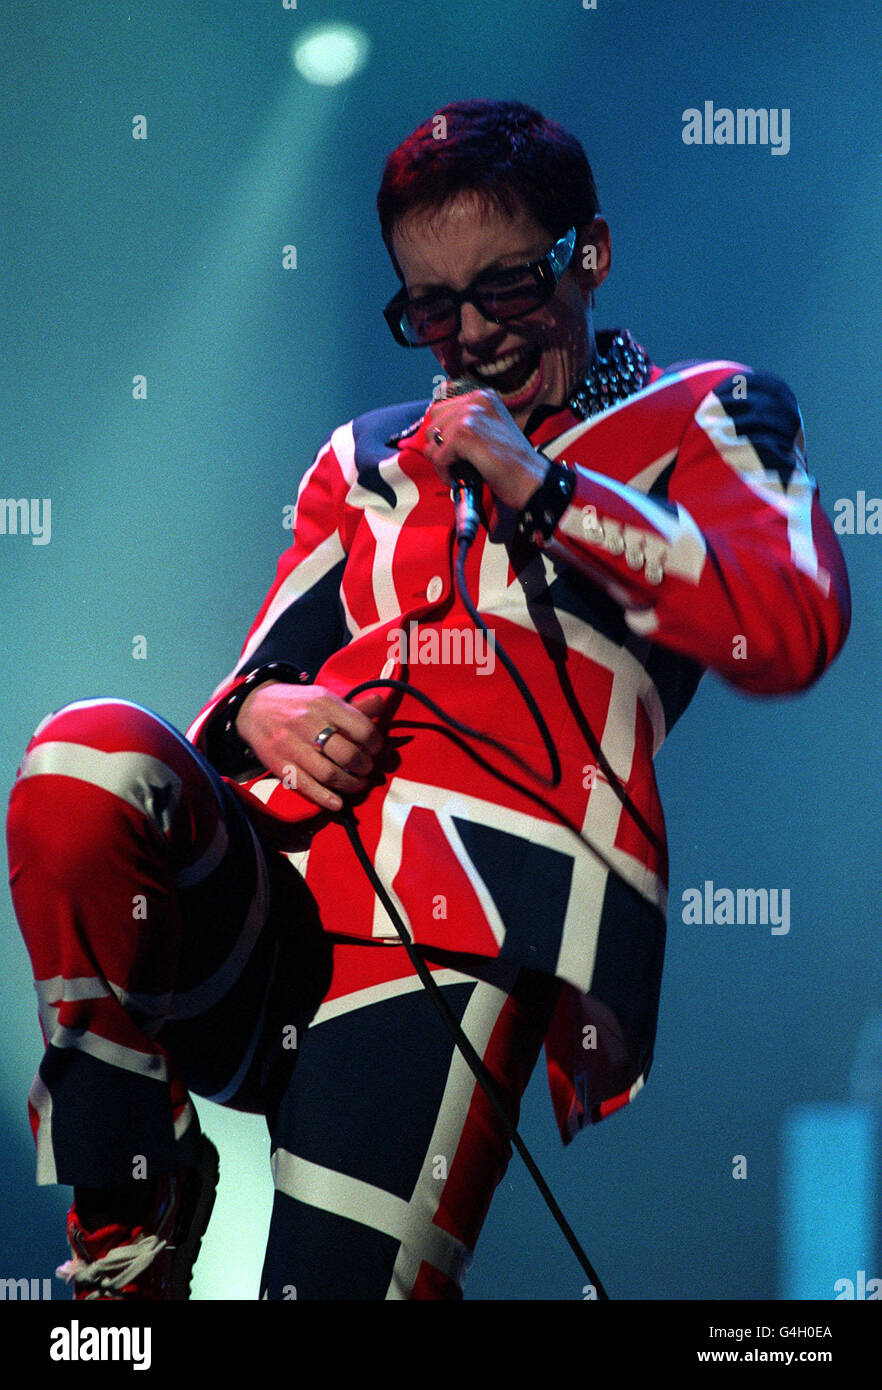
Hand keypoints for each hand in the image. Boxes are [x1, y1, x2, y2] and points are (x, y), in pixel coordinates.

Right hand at [235, 682, 386, 812]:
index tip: (377, 750)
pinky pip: (306, 786)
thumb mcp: (324, 697)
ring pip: (329, 774)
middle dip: (365, 767)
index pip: (362, 729)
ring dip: (350, 784)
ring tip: (358, 784)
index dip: (376, 744)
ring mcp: (292, 746)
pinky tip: (338, 802)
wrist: (254, 708)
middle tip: (368, 769)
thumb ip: (354, 706)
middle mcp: (308, 724)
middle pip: (347, 755)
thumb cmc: (298, 704)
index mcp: (324, 703)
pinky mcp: (280, 764)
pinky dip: (325, 798)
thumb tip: (381, 704)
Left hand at [406, 385, 549, 511]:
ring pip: (433, 441)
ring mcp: (470, 415)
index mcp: (483, 396)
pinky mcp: (465, 434)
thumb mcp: (489, 431)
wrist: (529, 480)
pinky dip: (445, 472)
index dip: (443, 435)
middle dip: (438, 447)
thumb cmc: (511, 462)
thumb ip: (464, 425)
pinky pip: (438, 456)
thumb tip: (432, 439)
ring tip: (459, 470)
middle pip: (433, 423)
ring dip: (441, 461)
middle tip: (455, 463)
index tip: (454, 452)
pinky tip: (460, 477)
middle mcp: (476, 401)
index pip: (441, 410)